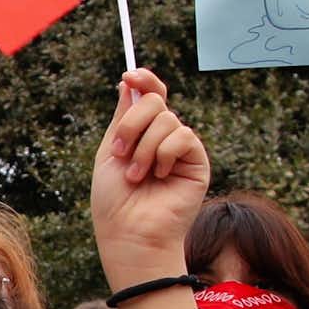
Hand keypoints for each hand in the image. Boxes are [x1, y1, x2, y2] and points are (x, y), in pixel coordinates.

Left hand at [89, 70, 209, 280]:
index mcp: (140, 133)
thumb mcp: (111, 152)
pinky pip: (183, 136)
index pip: (149, 96)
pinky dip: (164, 153)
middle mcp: (162, 138)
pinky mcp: (197, 162)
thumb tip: (130, 81)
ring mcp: (180, 150)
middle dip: (131, 124)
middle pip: (154, 101)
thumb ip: (123, 116)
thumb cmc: (114, 200)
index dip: (143, 80)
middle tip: (120, 152)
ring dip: (143, 147)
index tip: (129, 75)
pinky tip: (159, 175)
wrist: (129, 233)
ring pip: (167, 119)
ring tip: (137, 175)